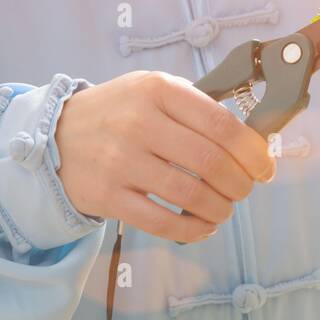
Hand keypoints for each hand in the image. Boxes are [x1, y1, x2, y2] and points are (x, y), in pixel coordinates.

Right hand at [55, 71, 275, 241]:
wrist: (54, 134)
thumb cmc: (119, 112)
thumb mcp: (154, 90)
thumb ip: (198, 106)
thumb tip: (251, 140)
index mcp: (158, 90)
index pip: (220, 123)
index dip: (252, 151)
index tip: (264, 166)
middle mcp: (138, 122)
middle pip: (210, 161)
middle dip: (240, 182)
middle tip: (245, 189)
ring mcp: (120, 161)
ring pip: (189, 194)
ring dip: (220, 208)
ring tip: (224, 208)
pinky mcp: (106, 195)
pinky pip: (160, 222)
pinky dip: (192, 230)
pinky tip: (203, 226)